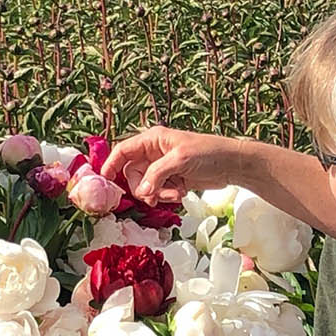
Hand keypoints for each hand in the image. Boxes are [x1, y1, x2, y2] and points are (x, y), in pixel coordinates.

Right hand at [103, 126, 245, 205]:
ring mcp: (162, 167)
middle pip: (133, 174)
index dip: (111, 164)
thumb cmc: (208, 152)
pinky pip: (158, 192)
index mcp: (153, 139)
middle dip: (143, 187)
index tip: (104, 179)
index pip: (123, 151)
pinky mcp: (171, 180)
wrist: (231, 164)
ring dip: (157, 193)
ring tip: (175, 193)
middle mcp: (154, 153)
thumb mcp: (180, 160)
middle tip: (154, 195)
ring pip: (146, 186)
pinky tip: (181, 194)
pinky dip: (167, 196)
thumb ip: (158, 174)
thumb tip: (142, 191)